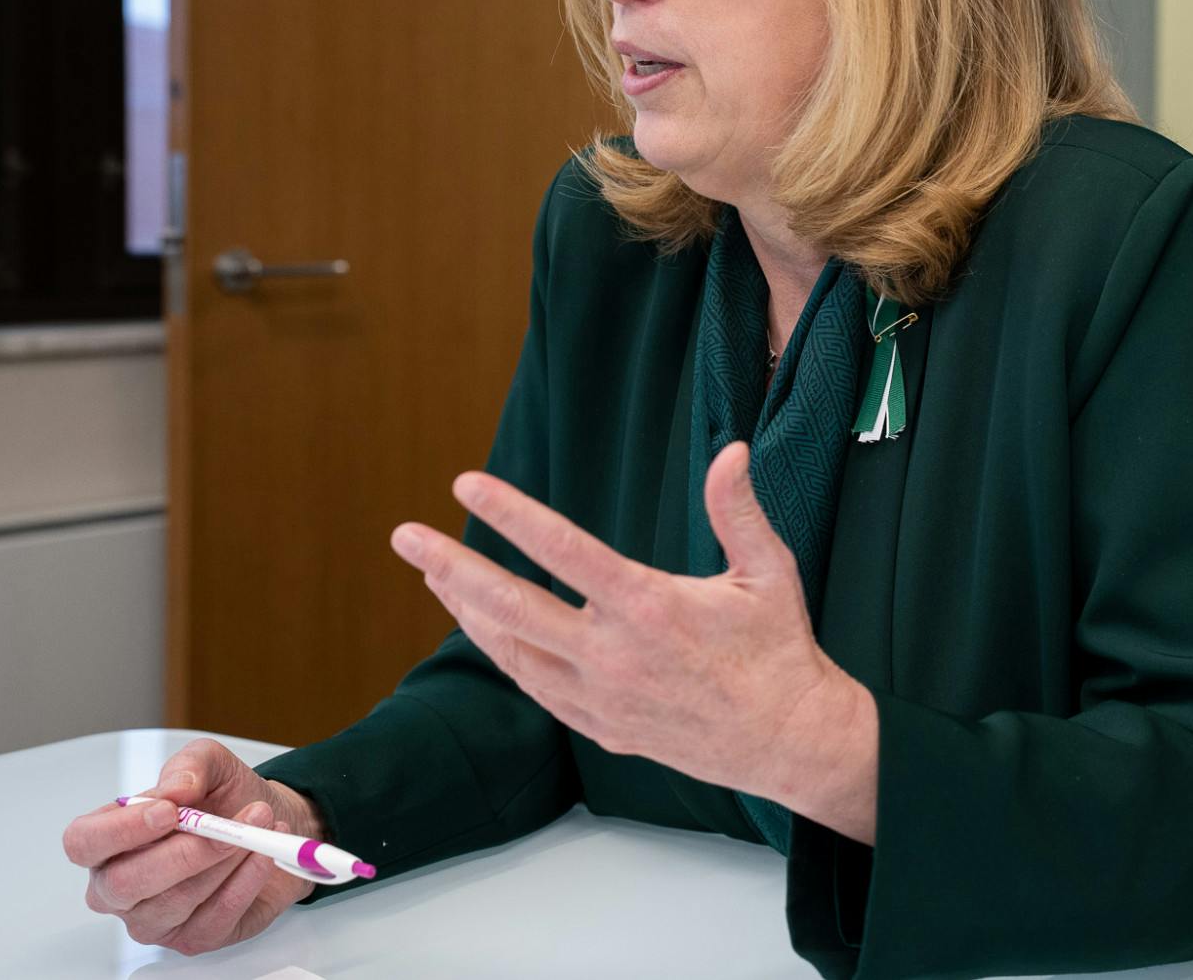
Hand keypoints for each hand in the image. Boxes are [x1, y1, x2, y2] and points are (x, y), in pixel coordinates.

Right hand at [63, 739, 324, 954]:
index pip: (83, 843)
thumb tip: (177, 790)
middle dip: (184, 852)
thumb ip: (189, 767)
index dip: (120, 830)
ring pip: (175, 901)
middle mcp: (118, 887)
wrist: (270, 823)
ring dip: (224, 862)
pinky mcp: (192, 938)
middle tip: (228, 826)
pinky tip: (262, 856)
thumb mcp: (210, 763)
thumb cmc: (225, 797)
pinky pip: (214, 919)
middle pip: (125, 883)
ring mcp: (152, 919)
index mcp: (107, 841)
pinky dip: (246, 882)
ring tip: (257, 830)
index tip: (168, 812)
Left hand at [389, 441, 877, 840]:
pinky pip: (536, 688)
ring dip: (467, 611)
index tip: (467, 486)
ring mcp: (601, 697)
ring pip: (512, 652)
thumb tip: (729, 453)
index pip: (562, 551)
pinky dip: (504, 654)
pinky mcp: (602, 727)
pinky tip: (486, 629)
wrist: (787, 740)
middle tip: (405, 537)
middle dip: (451, 568)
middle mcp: (613, 655)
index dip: (510, 514)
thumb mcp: (769, 571)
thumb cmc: (779, 649)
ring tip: (434, 574)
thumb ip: (738, 511)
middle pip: (510, 607)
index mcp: (649, 607)